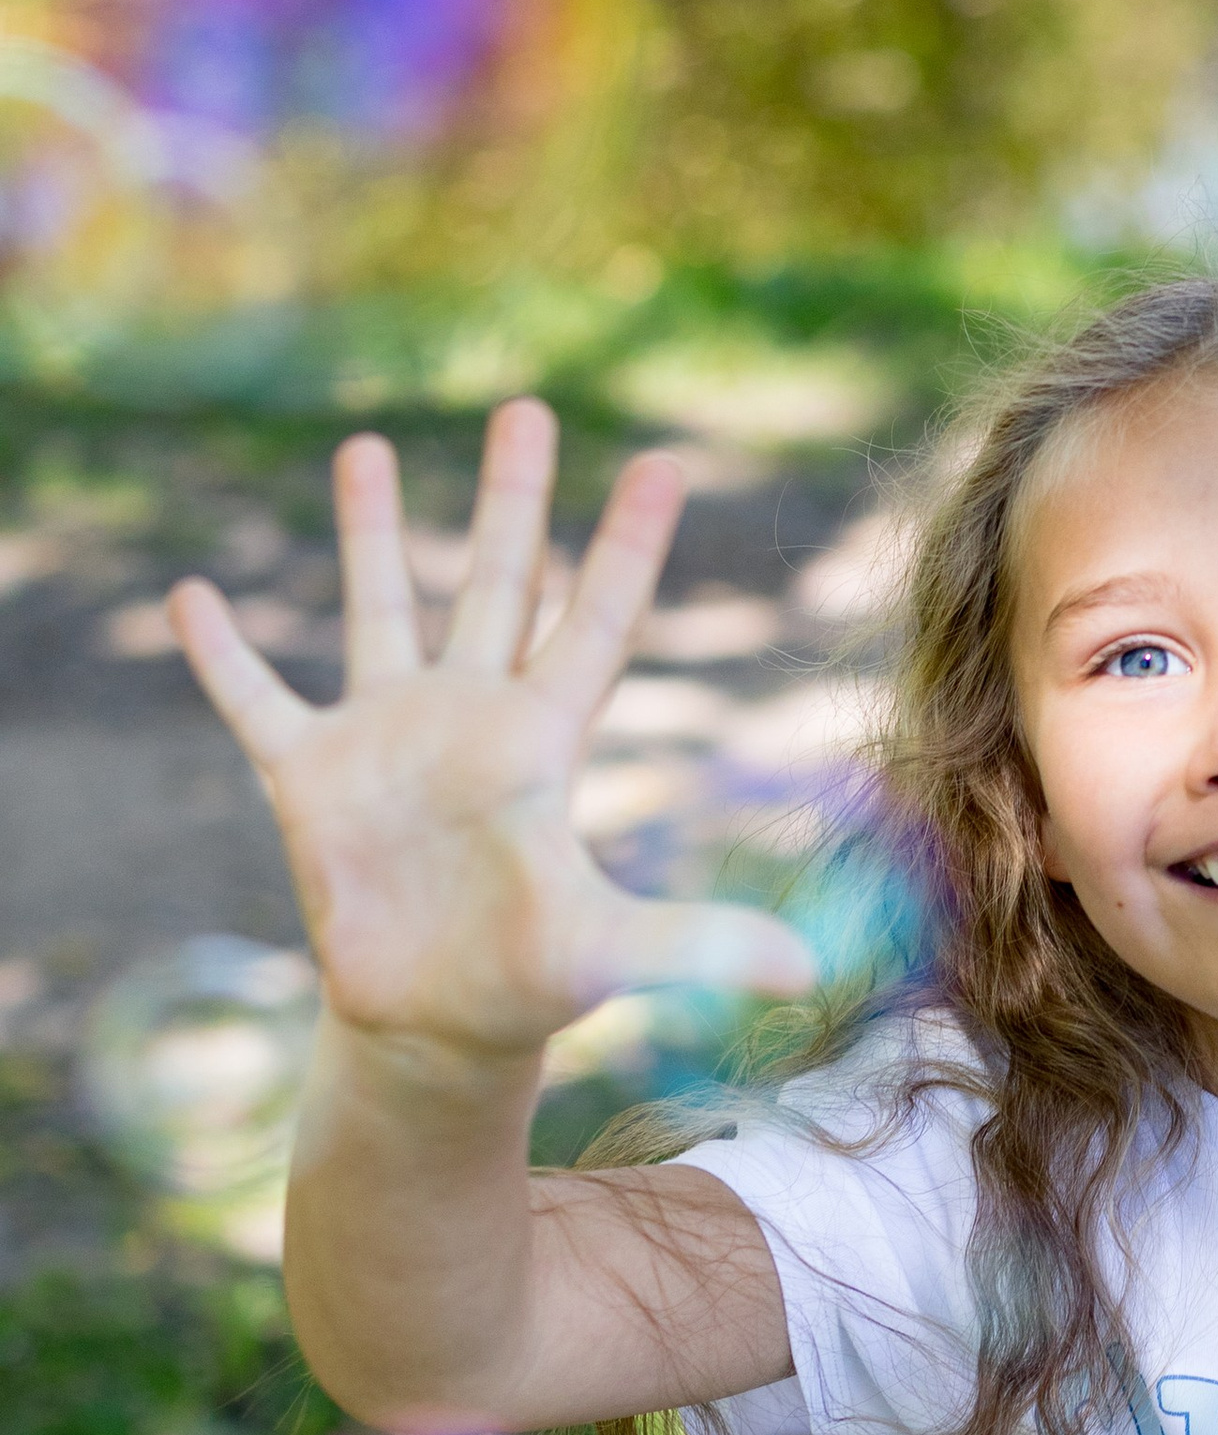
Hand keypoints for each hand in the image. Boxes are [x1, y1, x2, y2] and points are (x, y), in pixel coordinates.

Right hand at [170, 402, 816, 1059]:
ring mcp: (385, 739)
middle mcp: (468, 717)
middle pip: (495, 583)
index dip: (626, 544)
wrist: (435, 1027)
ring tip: (365, 443)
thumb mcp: (612, 953)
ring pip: (379, 610)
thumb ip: (698, 944)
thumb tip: (807, 968)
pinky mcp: (310, 780)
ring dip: (371, 532)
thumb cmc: (531, 982)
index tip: (663, 461)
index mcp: (542, 741)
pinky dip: (224, 655)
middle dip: (509, 499)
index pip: (594, 620)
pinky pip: (258, 702)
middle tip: (525, 407)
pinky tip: (194, 594)